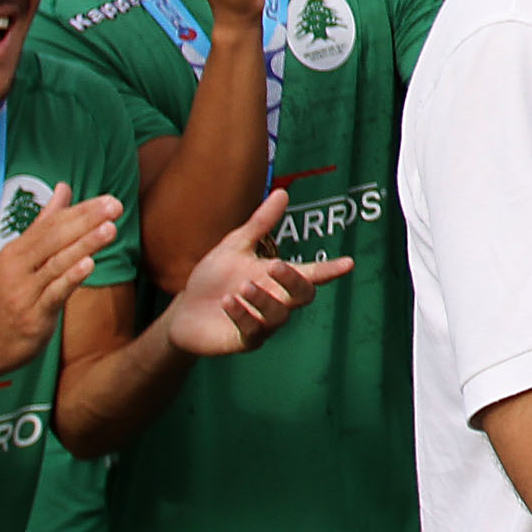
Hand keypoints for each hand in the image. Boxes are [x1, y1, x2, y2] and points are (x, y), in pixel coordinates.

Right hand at [0, 185, 121, 373]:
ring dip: (84, 245)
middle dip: (86, 221)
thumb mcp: (22, 258)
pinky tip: (90, 264)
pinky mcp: (32, 316)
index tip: (109, 200)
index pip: (51, 224)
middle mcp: (17, 268)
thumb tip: (63, 188)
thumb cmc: (10, 296)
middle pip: (54, 239)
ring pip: (56, 264)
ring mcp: (23, 292)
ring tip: (110, 229)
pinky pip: (53, 294)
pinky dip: (71, 278)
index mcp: (16, 251)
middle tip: (114, 206)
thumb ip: (45, 223)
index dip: (81, 211)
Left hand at [160, 189, 352, 356]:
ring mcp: (264, 323)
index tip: (348, 263)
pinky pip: (252, 330)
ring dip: (262, 299)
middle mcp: (277, 301)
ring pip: (279, 315)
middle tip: (275, 265)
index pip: (311, 273)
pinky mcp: (245, 340)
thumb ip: (260, 223)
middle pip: (303, 295)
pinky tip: (227, 302)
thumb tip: (282, 192)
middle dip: (293, 281)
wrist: (184, 311)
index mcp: (278, 278)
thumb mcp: (235, 246)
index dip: (330, 269)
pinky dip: (242, 315)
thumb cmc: (214, 278)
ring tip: (240, 288)